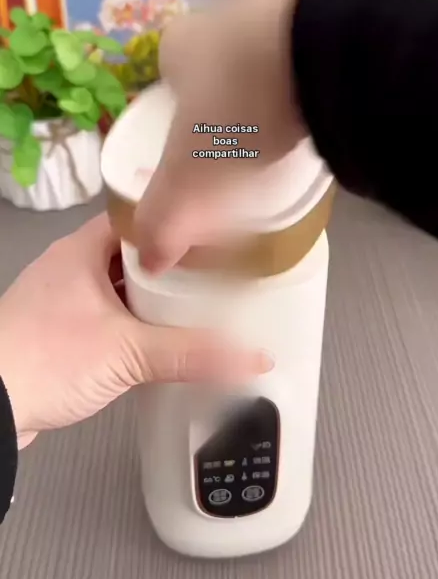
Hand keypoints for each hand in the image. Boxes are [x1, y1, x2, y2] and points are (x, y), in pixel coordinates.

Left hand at [0, 214, 272, 448]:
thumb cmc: (44, 360)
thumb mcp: (129, 352)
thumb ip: (193, 353)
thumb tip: (253, 357)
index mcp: (82, 249)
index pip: (139, 217)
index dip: (177, 223)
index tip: (214, 232)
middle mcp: (70, 267)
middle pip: (134, 254)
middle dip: (172, 266)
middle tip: (216, 273)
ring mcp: (63, 299)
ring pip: (120, 287)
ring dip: (153, 298)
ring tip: (199, 305)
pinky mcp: (59, 331)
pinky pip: (108, 315)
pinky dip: (134, 323)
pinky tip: (160, 340)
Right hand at [134, 0, 317, 271]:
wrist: (324, 40)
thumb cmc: (238, 106)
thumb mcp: (192, 176)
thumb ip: (166, 219)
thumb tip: (149, 261)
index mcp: (183, 46)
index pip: (168, 71)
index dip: (176, 107)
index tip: (194, 143)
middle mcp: (228, 13)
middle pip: (222, 60)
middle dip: (231, 98)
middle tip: (247, 144)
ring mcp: (286, 0)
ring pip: (276, 50)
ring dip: (282, 85)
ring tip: (297, 132)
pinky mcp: (339, 0)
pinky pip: (324, 46)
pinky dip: (326, 76)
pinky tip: (336, 108)